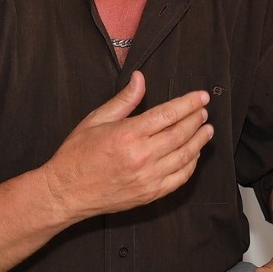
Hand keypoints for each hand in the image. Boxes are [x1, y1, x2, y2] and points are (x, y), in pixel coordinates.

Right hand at [39, 72, 211, 221]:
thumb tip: (140, 78)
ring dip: (200, 141)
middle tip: (204, 111)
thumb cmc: (77, 155)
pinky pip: (180, 178)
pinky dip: (191, 164)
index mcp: (128, 134)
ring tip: (207, 130)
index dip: (189, 103)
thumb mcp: (96, 120)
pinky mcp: (150, 194)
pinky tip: (194, 154)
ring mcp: (148, 177)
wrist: (65, 193)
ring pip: (185, 155)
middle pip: (181, 133)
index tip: (202, 97)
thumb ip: (124, 100)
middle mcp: (141, 156)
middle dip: (197, 119)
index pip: (169, 114)